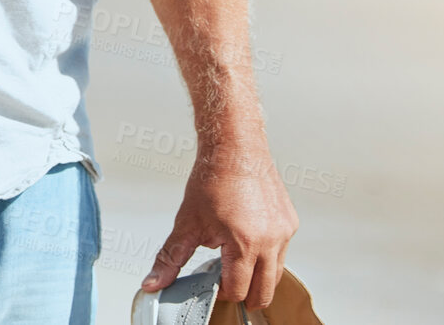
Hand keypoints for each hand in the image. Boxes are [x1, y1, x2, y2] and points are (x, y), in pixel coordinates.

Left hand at [141, 136, 298, 309]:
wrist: (234, 148)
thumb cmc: (212, 180)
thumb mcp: (186, 223)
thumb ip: (170, 258)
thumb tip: (153, 284)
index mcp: (245, 244)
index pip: (237, 290)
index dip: (220, 291)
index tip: (211, 282)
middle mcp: (271, 241)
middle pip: (263, 292)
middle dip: (243, 294)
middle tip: (225, 283)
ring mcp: (284, 233)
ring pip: (276, 274)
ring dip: (257, 277)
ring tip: (234, 260)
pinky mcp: (290, 223)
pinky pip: (281, 252)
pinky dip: (266, 255)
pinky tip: (247, 240)